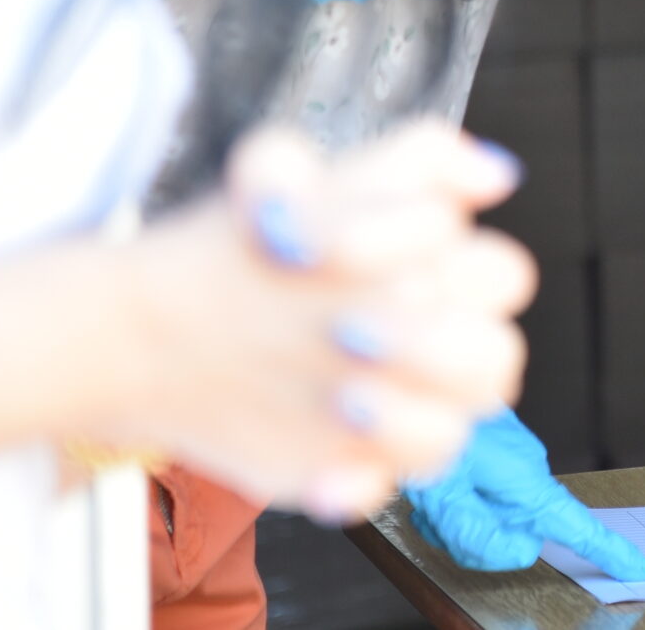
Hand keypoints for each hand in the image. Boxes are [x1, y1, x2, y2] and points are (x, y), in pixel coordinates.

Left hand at [108, 124, 536, 520]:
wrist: (145, 326)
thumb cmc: (239, 245)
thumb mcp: (299, 174)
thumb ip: (407, 156)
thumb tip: (498, 173)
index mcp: (436, 270)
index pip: (499, 273)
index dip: (433, 258)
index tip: (336, 247)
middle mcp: (427, 341)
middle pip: (496, 356)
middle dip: (438, 346)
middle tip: (352, 331)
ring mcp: (392, 406)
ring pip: (456, 430)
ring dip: (410, 418)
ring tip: (344, 398)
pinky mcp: (348, 463)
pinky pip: (383, 488)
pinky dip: (358, 482)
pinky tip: (323, 470)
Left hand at [404, 410, 644, 579]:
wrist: (423, 383)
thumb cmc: (431, 429)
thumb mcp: (445, 496)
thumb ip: (479, 533)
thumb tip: (521, 551)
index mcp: (527, 481)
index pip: (580, 526)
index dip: (611, 552)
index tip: (640, 569)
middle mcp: (529, 472)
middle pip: (516, 538)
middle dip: (475, 543)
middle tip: (442, 522)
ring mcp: (515, 465)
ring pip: (494, 523)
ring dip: (458, 524)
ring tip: (435, 501)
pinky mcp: (501, 461)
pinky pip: (485, 502)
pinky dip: (455, 508)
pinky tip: (437, 492)